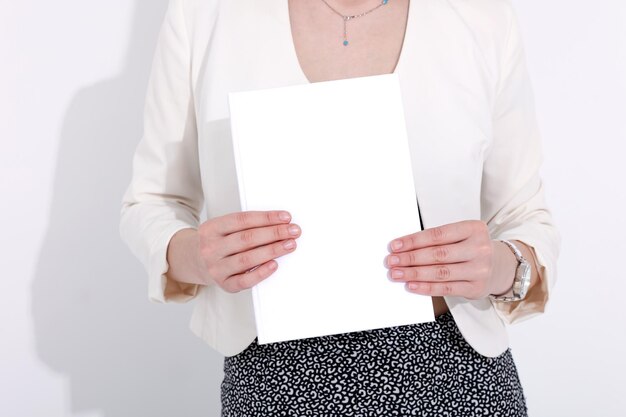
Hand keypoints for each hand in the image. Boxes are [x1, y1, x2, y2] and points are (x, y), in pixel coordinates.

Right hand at [196, 210, 300, 292]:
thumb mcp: (222, 227)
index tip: (286, 217)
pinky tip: (274, 264)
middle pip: (247, 239)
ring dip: (272, 251)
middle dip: (274, 233)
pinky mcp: (224, 284)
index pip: (242, 220)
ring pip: (247, 259)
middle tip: (293, 231)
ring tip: (289, 245)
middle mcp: (211, 248)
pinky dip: (261, 273)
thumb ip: (245, 225)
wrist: (194, 261)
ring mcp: (216, 268)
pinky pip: (244, 281)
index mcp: (211, 228)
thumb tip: (278, 223)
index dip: (266, 218)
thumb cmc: (217, 242)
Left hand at [384, 220, 513, 298]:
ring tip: (396, 274)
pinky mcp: (476, 288)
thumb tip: (403, 248)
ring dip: (414, 274)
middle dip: (410, 258)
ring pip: (440, 272)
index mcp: (474, 228)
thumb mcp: (461, 236)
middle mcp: (479, 248)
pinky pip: (446, 288)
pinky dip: (426, 287)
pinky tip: (411, 286)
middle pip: (438, 254)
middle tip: (391, 261)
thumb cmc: (471, 248)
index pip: (438, 235)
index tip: (394, 246)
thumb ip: (437, 240)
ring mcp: (480, 270)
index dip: (413, 241)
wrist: (501, 266)